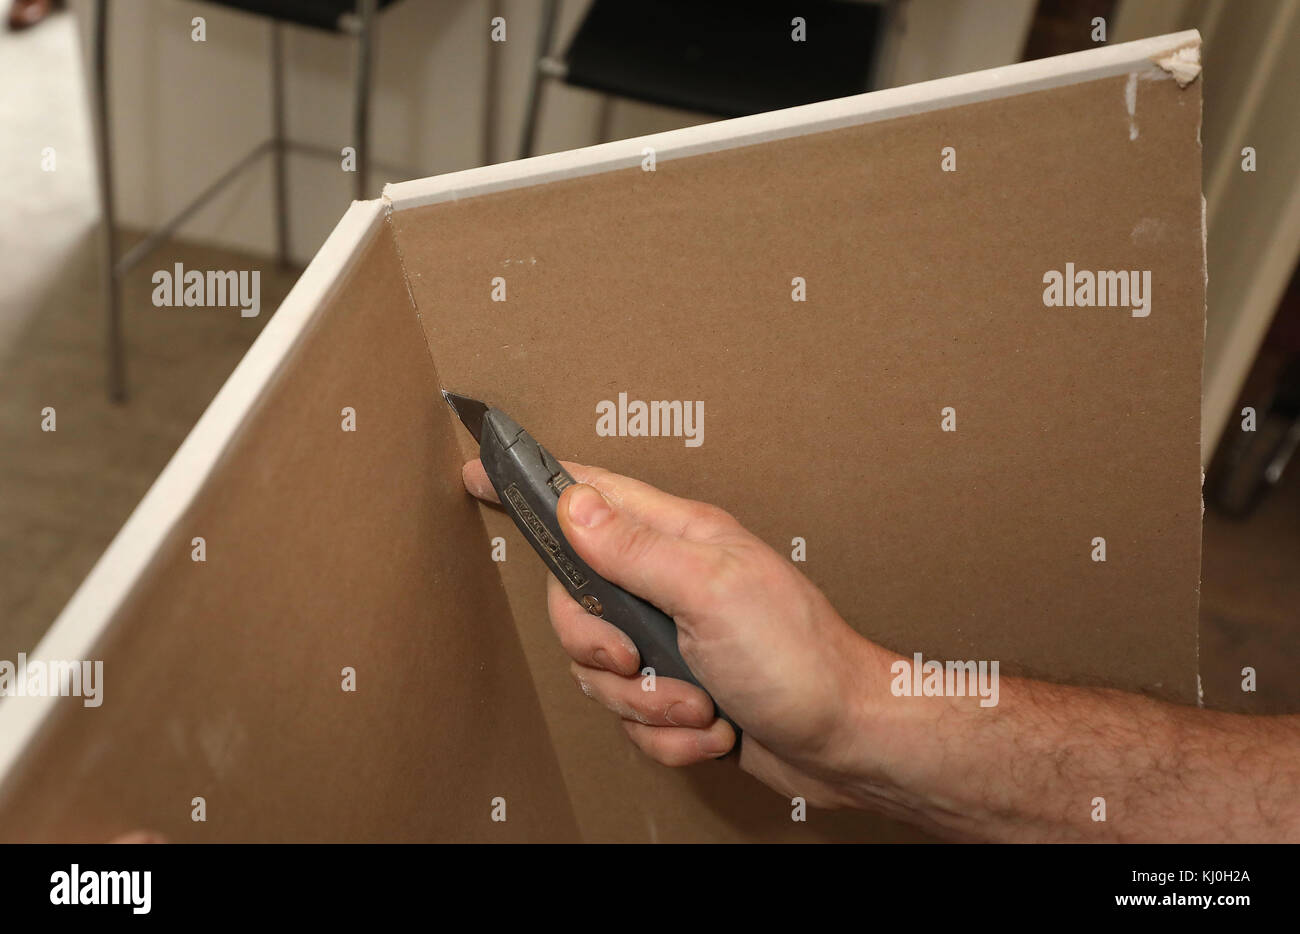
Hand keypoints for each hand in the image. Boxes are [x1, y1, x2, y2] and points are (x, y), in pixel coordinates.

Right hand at [462, 459, 894, 807]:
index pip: (590, 494)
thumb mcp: (712, 591)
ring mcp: (673, 639)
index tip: (481, 473)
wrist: (845, 741)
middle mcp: (669, 583)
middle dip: (600, 652)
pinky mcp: (678, 691)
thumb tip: (573, 502)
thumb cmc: (798, 658)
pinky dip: (670, 736)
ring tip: (702, 701)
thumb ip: (635, 548)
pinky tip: (713, 728)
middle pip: (577, 604)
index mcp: (678, 538)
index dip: (534, 485)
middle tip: (641, 660)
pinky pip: (633, 718)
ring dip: (648, 705)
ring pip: (601, 671)